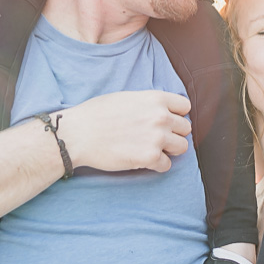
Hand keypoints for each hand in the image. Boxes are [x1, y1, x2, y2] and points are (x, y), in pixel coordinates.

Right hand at [60, 91, 191, 173]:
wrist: (78, 134)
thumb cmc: (96, 114)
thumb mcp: (127, 97)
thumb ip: (148, 104)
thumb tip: (161, 111)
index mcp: (156, 98)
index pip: (185, 107)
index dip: (176, 115)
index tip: (166, 122)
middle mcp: (161, 117)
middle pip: (185, 128)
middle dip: (173, 134)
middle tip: (156, 138)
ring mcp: (157, 138)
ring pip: (182, 147)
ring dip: (169, 150)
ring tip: (152, 150)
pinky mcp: (150, 158)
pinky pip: (167, 165)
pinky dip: (157, 165)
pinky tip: (142, 160)